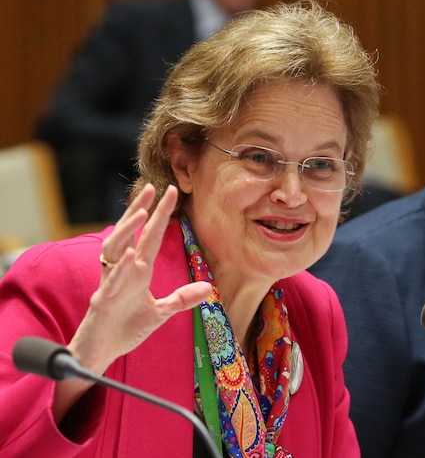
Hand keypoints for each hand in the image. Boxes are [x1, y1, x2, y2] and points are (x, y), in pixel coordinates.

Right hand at [53, 184, 210, 422]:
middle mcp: (123, 271)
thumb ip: (181, 299)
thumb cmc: (125, 328)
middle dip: (140, 210)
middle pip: (130, 234)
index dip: (159, 215)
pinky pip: (110, 282)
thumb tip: (208, 287)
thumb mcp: (160, 312)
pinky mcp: (102, 302)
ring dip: (127, 231)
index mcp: (137, 271)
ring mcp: (110, 284)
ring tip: (142, 212)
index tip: (170, 191)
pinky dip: (120, 270)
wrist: (100, 353)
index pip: (150, 237)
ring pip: (115, 250)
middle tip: (153, 187)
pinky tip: (129, 257)